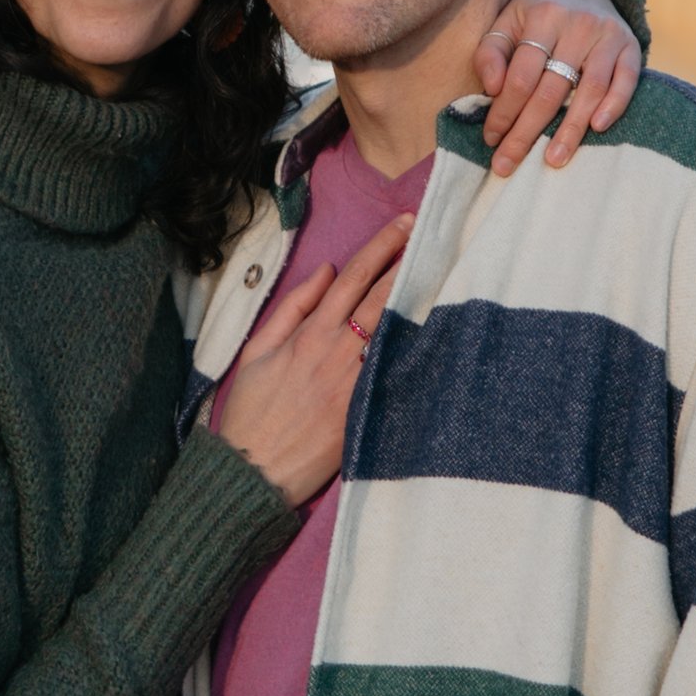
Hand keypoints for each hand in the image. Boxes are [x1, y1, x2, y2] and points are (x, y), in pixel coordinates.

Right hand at [220, 213, 411, 507]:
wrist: (256, 470)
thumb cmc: (252, 412)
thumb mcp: (257, 351)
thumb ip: (293, 308)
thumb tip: (326, 271)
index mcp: (312, 333)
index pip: (354, 277)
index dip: (381, 246)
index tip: (403, 224)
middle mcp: (340, 352)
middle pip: (384, 296)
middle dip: (408, 261)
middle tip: (433, 236)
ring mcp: (359, 382)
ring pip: (397, 330)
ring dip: (419, 298)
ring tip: (443, 271)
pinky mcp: (370, 410)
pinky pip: (398, 370)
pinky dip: (416, 346)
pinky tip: (437, 329)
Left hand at [475, 0, 641, 176]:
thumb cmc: (535, 15)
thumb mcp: (506, 22)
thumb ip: (490, 53)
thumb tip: (491, 89)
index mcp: (541, 16)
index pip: (520, 76)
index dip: (504, 112)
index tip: (491, 139)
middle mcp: (577, 24)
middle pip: (551, 89)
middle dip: (527, 132)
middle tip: (509, 165)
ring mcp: (607, 35)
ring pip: (589, 89)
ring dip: (571, 129)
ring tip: (553, 159)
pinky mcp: (630, 46)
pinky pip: (626, 80)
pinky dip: (614, 105)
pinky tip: (597, 128)